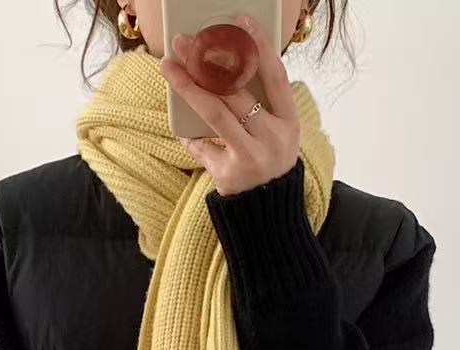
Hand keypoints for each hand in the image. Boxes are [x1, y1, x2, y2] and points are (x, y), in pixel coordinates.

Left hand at [161, 14, 299, 195]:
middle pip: (237, 91)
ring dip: (189, 87)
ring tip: (170, 68)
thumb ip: (259, 107)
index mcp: (289, 124)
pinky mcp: (230, 174)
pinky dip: (191, 137)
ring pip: (215, 113)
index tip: (240, 22)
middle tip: (186, 43)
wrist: (268, 217)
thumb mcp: (276, 136)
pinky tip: (182, 130)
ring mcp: (252, 157)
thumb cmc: (268, 167)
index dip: (259, 46)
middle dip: (208, 62)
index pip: (275, 76)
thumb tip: (224, 70)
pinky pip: (203, 146)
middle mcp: (273, 139)